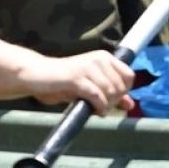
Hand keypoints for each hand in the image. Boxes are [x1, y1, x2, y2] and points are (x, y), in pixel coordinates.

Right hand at [17, 51, 135, 113]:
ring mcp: (88, 68)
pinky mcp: (77, 78)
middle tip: (101, 106)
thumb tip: (130, 105)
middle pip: (121, 86)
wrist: (37, 75)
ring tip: (95, 107)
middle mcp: (99, 59)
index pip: (129, 75)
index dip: (124, 91)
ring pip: (111, 92)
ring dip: (106, 105)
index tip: (112, 99)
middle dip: (114, 101)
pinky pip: (97, 96)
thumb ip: (111, 94)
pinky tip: (94, 110)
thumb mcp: (91, 86)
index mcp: (104, 57)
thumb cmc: (63, 82)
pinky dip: (99, 106)